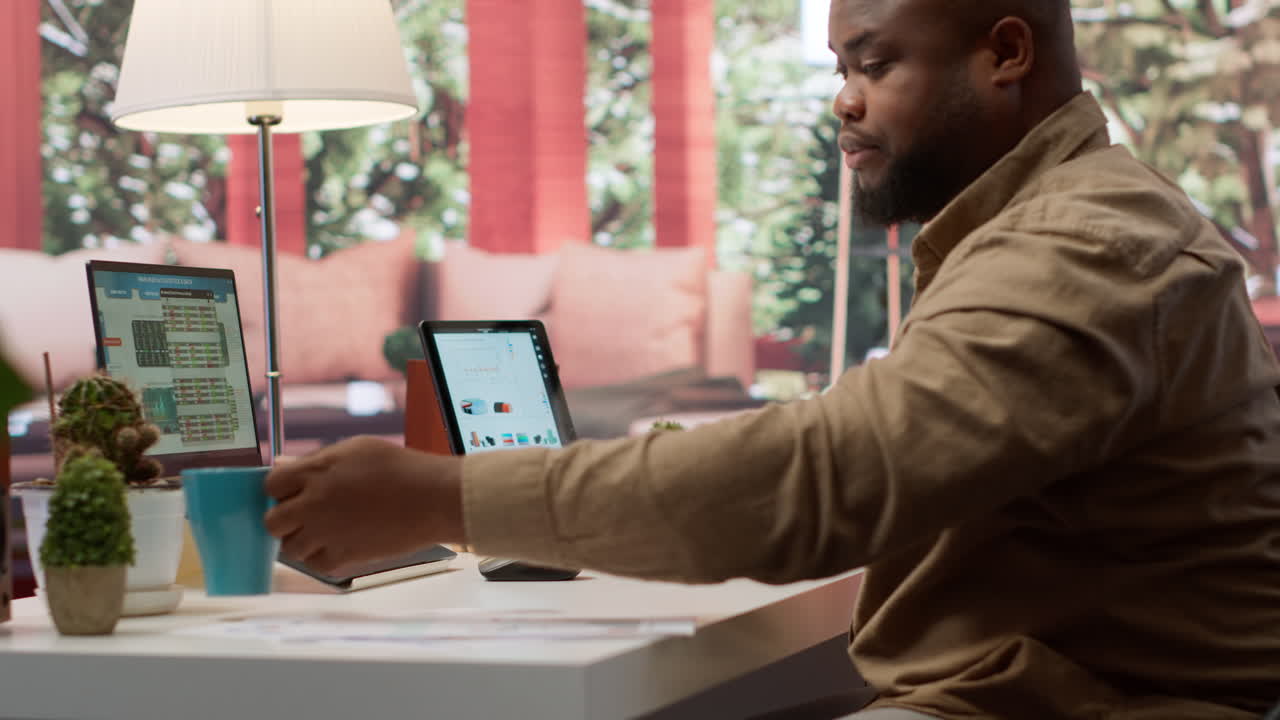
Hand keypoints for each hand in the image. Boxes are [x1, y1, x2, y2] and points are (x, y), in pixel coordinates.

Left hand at [263, 436, 464, 575]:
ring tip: (326, 530)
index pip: (271, 485)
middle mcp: (312, 505)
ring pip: (290, 548)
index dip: (282, 489)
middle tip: (307, 514)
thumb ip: (317, 461)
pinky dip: (322, 557)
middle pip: (273, 522)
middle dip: (286, 518)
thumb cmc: (399, 468)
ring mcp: (325, 534)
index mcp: (314, 473)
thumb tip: (285, 466)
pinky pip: (315, 565)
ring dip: (303, 540)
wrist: (432, 499)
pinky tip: (340, 543)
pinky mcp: (343, 558)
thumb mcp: (356, 450)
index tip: (296, 491)